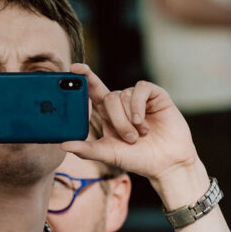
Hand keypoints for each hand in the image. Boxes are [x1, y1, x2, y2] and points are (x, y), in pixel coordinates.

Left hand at [62, 65, 197, 184]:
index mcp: (108, 113)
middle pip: (109, 97)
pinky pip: (140, 89)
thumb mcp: (109, 154)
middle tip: (129, 138)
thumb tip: (63, 145)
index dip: (85, 77)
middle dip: (118, 120)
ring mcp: (139, 98)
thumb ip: (87, 149)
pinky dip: (138, 106)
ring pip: (124, 95)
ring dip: (130, 118)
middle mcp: (122, 103)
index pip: (93, 90)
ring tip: (141, 134)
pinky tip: (143, 122)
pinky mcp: (156, 95)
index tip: (74, 68)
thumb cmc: (138, 159)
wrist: (167, 163)